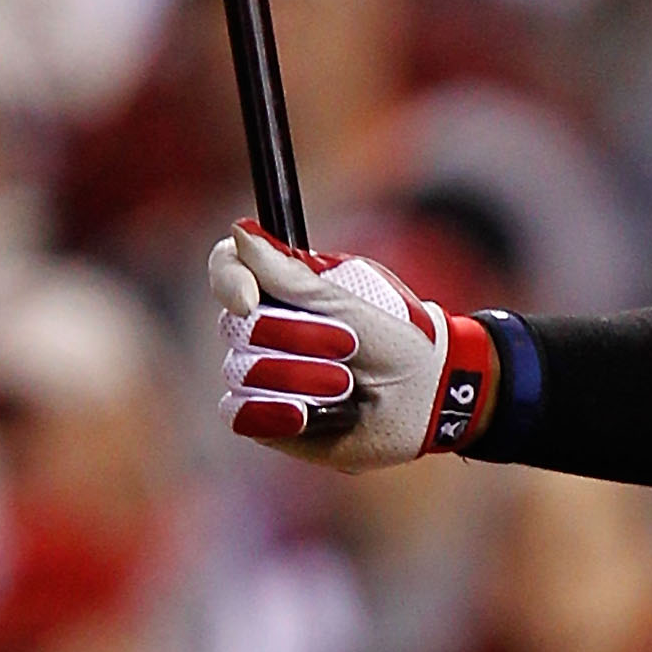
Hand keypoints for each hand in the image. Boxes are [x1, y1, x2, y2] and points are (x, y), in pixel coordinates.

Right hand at [210, 222, 495, 468]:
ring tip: (347, 384)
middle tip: (349, 345)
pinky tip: (306, 415)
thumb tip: (238, 232)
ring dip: (301, 378)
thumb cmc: (394, 340)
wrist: (424, 398)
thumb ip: (288, 273)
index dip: (229, 281)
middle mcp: (263, 329)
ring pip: (240, 372)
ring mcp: (260, 375)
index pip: (227, 268)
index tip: (250, 301)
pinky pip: (239, 414)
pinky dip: (273, 414)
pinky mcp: (266, 419)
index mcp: (281, 290)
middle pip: (237, 327)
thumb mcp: (345, 301)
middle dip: (297, 338)